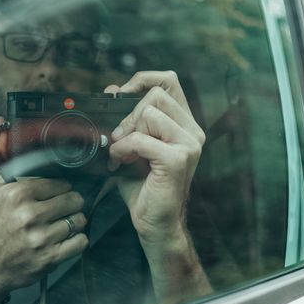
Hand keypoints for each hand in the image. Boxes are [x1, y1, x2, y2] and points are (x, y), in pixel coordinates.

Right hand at [0, 138, 87, 303]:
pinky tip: (65, 239)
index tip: (56, 195)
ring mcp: (40, 238)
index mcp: (17, 195)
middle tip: (63, 209)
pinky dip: (77, 240)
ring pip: (79, 221)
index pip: (60, 184)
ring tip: (63, 224)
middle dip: (72, 204)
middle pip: (73, 201)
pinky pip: (80, 242)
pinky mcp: (50, 258)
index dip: (62, 189)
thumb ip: (1, 156)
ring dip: (75, 222)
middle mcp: (28, 215)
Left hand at [104, 71, 205, 251]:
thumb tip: (112, 88)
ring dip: (126, 132)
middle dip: (129, 113)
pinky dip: (124, 148)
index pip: (169, 81)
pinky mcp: (177, 160)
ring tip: (121, 152)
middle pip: (157, 95)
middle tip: (119, 137)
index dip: (143, 80)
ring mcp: (189, 145)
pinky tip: (121, 161)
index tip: (122, 95)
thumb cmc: (144, 187)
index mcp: (184, 124)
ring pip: (149, 113)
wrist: (155, 223)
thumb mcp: (131, 144)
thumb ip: (124, 117)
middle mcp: (192, 131)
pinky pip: (142, 139)